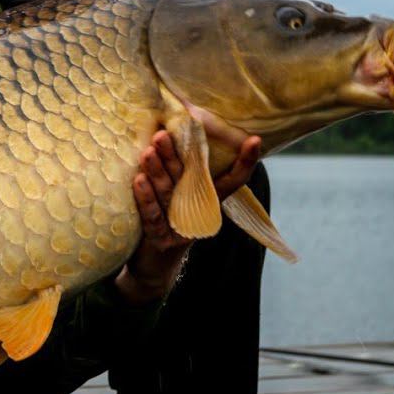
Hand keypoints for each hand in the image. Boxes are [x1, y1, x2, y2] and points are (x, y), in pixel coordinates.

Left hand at [115, 131, 261, 304]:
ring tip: (150, 149)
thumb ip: (180, 169)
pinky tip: (138, 180)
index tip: (255, 140)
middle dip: (177, 154)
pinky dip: (146, 198)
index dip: (245, 162)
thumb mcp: (176, 194)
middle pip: (190, 178)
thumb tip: (173, 128)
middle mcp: (197, 211)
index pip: (232, 179)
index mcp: (207, 199)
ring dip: (158, 171)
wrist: (151, 266)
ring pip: (168, 193)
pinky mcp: (160, 240)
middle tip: (165, 132)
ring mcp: (179, 227)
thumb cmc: (165, 219)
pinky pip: (152, 216)